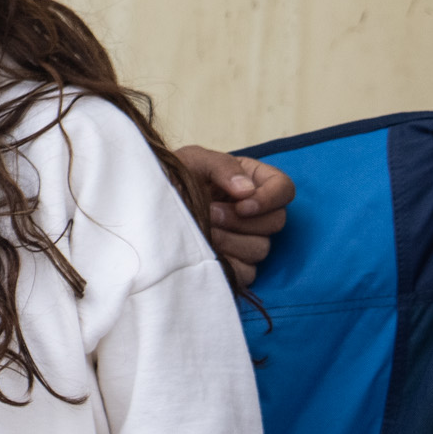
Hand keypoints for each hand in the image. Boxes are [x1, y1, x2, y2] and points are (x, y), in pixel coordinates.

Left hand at [176, 146, 295, 285]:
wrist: (148, 209)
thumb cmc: (173, 180)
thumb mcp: (193, 160)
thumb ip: (223, 167)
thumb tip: (247, 191)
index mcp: (253, 181)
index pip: (284, 189)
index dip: (269, 199)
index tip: (242, 204)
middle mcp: (255, 212)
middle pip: (276, 222)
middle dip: (241, 220)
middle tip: (210, 213)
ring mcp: (247, 240)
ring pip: (261, 248)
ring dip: (229, 240)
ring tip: (203, 230)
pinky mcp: (237, 265)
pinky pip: (247, 273)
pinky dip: (227, 263)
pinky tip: (207, 250)